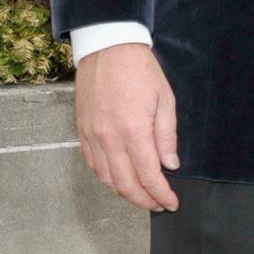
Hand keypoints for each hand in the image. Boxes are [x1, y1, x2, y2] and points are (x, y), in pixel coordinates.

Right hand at [74, 43, 180, 211]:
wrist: (109, 48)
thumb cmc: (140, 70)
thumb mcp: (165, 98)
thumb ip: (166, 135)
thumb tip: (170, 164)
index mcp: (134, 131)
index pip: (148, 175)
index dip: (161, 194)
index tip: (171, 202)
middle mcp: (110, 140)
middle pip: (125, 185)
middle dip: (143, 200)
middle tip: (158, 204)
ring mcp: (93, 137)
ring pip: (107, 179)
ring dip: (124, 193)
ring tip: (141, 196)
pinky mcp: (83, 132)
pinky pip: (93, 165)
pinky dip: (107, 178)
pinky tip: (119, 179)